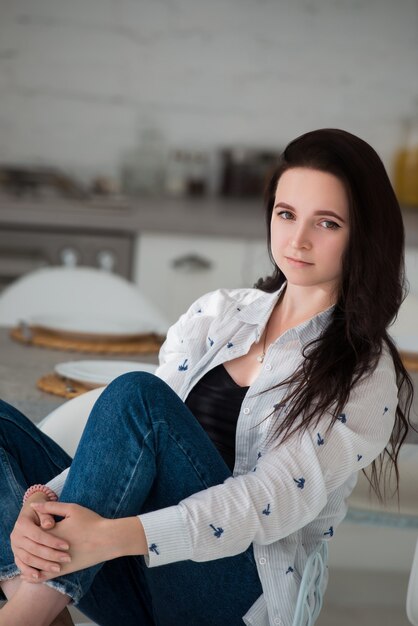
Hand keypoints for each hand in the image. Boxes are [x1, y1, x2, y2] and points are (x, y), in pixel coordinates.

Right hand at [11, 494, 70, 580]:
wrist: (32, 513)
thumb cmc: (42, 511)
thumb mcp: (45, 509)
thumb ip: (47, 515)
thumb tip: (49, 525)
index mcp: (22, 523)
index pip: (38, 535)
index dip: (52, 541)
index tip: (67, 546)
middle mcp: (15, 536)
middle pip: (34, 549)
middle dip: (51, 555)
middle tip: (66, 558)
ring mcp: (15, 546)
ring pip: (28, 559)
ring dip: (43, 565)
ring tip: (58, 568)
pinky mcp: (16, 554)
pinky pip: (21, 565)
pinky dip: (29, 572)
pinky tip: (40, 577)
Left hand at [29, 501, 147, 580]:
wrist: (107, 539)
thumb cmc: (91, 521)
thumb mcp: (71, 509)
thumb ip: (51, 507)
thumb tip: (32, 505)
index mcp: (51, 532)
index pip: (30, 532)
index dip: (28, 529)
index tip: (26, 525)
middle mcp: (51, 548)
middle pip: (30, 548)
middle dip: (25, 545)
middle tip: (21, 542)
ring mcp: (56, 561)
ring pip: (34, 564)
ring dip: (26, 563)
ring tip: (21, 559)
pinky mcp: (64, 570)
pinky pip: (43, 576)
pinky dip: (33, 576)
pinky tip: (28, 575)